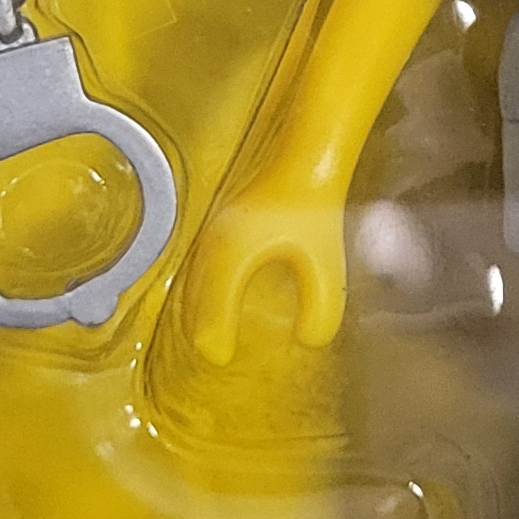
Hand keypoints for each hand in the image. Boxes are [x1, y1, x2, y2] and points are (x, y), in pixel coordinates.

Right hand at [183, 181, 347, 364]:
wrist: (306, 159)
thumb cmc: (314, 208)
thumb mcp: (325, 264)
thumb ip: (321, 306)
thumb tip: (310, 340)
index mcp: (231, 255)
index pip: (211, 310)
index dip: (215, 337)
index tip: (221, 359)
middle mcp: (212, 243)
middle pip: (193, 296)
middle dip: (199, 326)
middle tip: (211, 353)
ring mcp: (212, 230)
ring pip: (193, 279)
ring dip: (197, 306)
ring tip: (206, 332)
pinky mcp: (220, 223)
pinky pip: (201, 265)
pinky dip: (203, 287)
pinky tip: (215, 296)